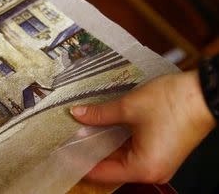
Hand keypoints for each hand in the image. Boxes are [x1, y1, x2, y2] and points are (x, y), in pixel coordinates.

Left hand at [71, 71, 216, 183]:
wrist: (204, 93)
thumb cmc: (174, 103)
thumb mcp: (129, 107)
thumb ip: (100, 114)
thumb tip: (78, 115)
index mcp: (142, 168)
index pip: (102, 172)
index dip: (80, 161)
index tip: (62, 153)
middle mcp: (151, 171)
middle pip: (111, 167)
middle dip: (89, 152)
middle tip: (67, 140)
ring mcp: (157, 162)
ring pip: (122, 158)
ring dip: (103, 145)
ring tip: (80, 132)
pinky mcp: (161, 151)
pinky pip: (132, 151)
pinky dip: (117, 142)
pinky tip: (102, 129)